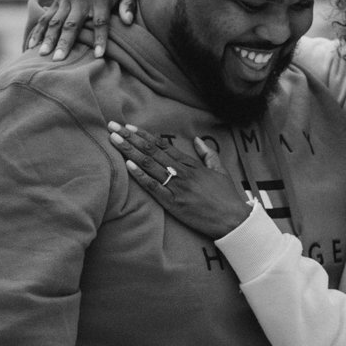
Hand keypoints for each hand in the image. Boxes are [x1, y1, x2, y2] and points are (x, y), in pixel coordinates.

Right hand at [25, 0, 138, 59]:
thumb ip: (128, 5)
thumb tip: (128, 21)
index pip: (100, 21)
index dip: (99, 39)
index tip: (98, 55)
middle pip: (72, 23)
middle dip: (65, 42)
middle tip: (59, 59)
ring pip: (55, 21)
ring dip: (48, 38)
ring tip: (41, 54)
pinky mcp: (58, 0)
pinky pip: (46, 17)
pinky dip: (38, 30)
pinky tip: (31, 45)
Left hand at [108, 122, 251, 239]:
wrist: (233, 219)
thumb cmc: (226, 196)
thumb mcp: (220, 170)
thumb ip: (207, 154)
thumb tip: (197, 139)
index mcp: (191, 164)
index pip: (162, 145)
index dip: (143, 135)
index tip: (128, 126)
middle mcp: (182, 172)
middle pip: (151, 151)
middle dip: (130, 138)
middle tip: (113, 126)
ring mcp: (177, 187)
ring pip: (149, 165)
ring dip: (130, 151)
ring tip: (114, 140)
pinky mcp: (174, 204)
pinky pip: (154, 188)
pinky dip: (141, 176)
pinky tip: (128, 165)